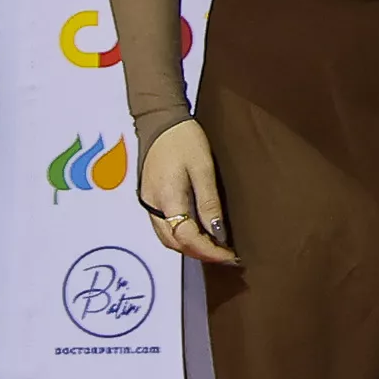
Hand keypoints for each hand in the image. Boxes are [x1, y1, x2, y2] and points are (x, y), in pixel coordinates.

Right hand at [136, 117, 240, 265]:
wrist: (160, 122)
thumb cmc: (185, 140)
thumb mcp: (203, 168)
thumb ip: (209, 202)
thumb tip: (218, 233)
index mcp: (167, 199)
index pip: (187, 238)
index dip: (209, 251)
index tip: (231, 256)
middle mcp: (152, 206)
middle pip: (174, 243)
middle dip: (201, 254)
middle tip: (227, 256)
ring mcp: (148, 204)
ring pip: (166, 239)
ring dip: (190, 248)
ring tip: (216, 249)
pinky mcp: (149, 200)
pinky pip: (163, 228)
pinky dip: (181, 237)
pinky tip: (198, 235)